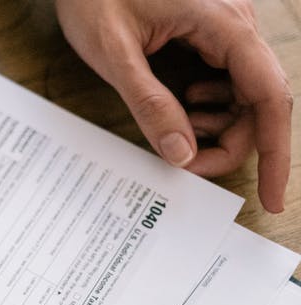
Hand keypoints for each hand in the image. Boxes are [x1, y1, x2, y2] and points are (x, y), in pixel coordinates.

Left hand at [55, 0, 291, 211]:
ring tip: (177, 126)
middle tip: (187, 165)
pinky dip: (209, 105)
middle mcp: (237, 23)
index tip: (271, 196)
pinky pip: (228, 79)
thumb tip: (180, 153)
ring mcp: (228, 28)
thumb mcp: (113, 53)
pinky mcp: (213, 33)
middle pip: (260, 101)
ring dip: (218, 124)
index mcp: (223, 22)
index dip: (276, 151)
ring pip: (245, 94)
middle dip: (230, 142)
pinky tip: (182, 105)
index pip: (270, 94)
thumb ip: (148, 102)